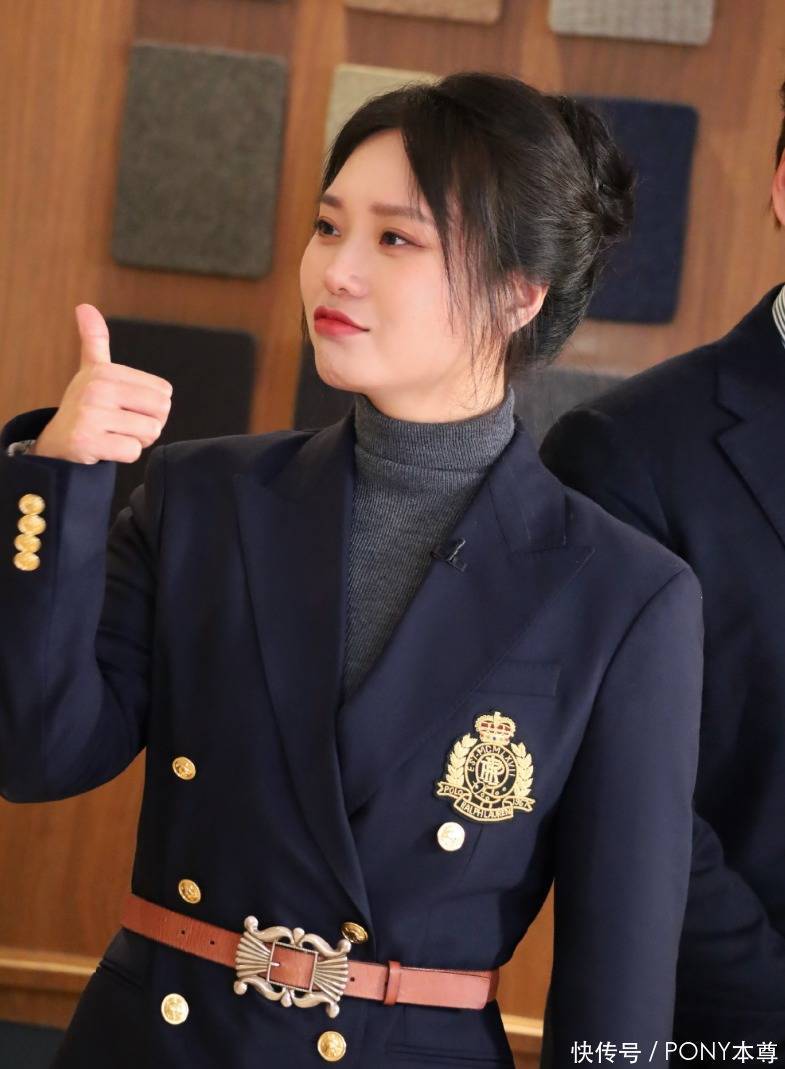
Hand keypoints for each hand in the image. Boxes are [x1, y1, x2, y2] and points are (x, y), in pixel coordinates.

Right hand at [32, 305, 172, 463]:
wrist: (57, 441)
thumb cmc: (84, 405)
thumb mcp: (91, 370)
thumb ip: (94, 340)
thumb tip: (85, 306)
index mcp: (105, 371)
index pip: (164, 393)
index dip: (152, 406)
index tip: (126, 407)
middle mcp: (97, 389)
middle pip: (161, 412)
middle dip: (149, 424)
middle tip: (123, 424)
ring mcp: (91, 415)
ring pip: (149, 433)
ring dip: (137, 440)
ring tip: (113, 434)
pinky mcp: (88, 441)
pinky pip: (132, 451)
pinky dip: (124, 454)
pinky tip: (105, 447)